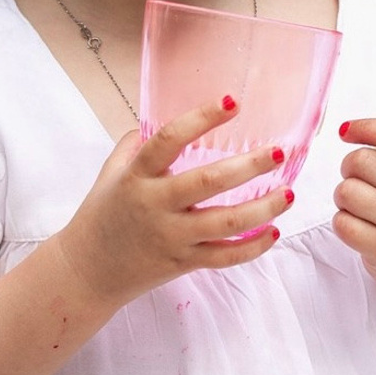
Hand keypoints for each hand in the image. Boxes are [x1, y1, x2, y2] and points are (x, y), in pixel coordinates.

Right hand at [52, 96, 292, 308]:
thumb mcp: (110, 173)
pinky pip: (223, 257)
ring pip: (225, 224)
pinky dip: (252, 248)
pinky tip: (274, 232)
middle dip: (248, 166)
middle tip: (278, 152)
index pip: (168, 141)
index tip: (233, 101)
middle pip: (207, 183)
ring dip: (263, 209)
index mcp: (137, 176)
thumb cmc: (101, 215)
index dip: (200, 119)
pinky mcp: (183, 263)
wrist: (86, 272)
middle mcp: (156, 206)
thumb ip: (136, 143)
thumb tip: (162, 112)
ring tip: (289, 193)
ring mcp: (172, 237)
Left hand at [333, 81, 375, 294]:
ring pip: (347, 192)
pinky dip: (343, 222)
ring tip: (361, 204)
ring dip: (344, 197)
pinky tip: (360, 226)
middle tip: (361, 179)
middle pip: (361, 162)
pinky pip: (342, 223)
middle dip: (349, 168)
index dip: (367, 126)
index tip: (346, 130)